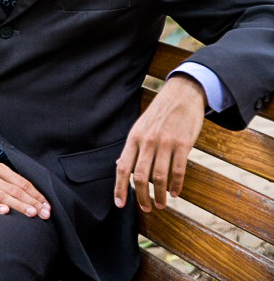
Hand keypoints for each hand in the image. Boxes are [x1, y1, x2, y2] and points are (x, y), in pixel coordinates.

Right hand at [0, 161, 50, 218]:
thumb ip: (9, 180)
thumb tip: (30, 193)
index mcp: (0, 170)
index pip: (22, 183)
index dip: (36, 195)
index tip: (47, 206)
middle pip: (16, 190)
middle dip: (32, 202)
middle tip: (45, 213)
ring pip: (3, 196)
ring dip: (19, 205)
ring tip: (31, 213)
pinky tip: (5, 212)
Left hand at [114, 75, 205, 212]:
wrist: (182, 94)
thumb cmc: (160, 113)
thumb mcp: (141, 126)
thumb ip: (132, 147)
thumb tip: (119, 167)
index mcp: (134, 137)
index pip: (123, 167)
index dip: (119, 188)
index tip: (120, 204)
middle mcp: (147, 141)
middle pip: (140, 177)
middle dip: (142, 197)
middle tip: (146, 209)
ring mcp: (165, 142)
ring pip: (159, 177)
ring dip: (159, 196)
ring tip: (161, 204)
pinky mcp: (182, 144)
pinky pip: (177, 171)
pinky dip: (176, 186)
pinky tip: (175, 193)